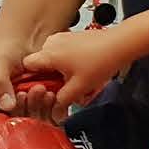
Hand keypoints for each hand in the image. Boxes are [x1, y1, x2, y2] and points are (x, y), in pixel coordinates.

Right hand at [0, 18, 57, 117]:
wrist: (29, 39)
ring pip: (30, 113)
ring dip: (38, 103)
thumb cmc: (6, 49)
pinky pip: (44, 110)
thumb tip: (6, 105)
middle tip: (29, 92)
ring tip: (41, 88)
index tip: (13, 105)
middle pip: (14, 115)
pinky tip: (51, 94)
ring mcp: (22, 101)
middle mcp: (4, 101)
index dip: (4, 114)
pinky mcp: (38, 100)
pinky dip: (49, 104)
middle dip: (24, 105)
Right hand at [16, 21, 148, 119]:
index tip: (41, 89)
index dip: (31, 80)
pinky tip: (83, 70)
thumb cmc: (101, 61)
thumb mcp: (80, 87)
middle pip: (40, 64)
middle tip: (63, 88)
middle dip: (50, 78)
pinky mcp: (73, 37)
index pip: (26, 67)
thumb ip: (63, 101)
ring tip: (77, 80)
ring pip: (53, 58)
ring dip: (61, 71)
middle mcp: (51, 43)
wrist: (121, 43)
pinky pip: (63, 52)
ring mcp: (62, 38)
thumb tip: (55, 111)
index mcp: (48, 54)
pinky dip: (69, 62)